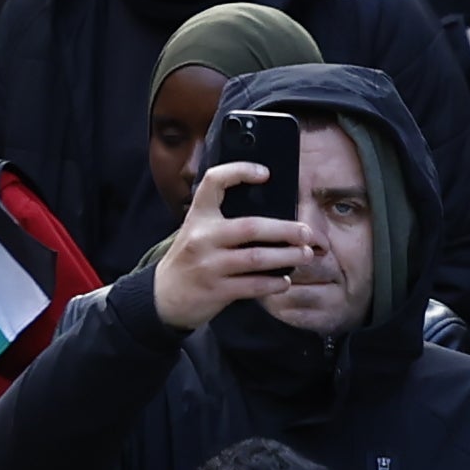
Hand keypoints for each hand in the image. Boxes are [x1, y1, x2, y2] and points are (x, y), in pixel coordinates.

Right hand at [151, 160, 309, 329]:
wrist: (162, 297)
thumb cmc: (188, 260)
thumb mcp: (196, 233)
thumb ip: (222, 223)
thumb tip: (270, 218)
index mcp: (198, 217)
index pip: (214, 182)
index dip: (239, 171)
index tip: (265, 173)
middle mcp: (202, 237)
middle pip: (251, 227)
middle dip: (284, 230)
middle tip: (306, 232)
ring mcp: (209, 265)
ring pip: (257, 258)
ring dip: (287, 256)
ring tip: (306, 255)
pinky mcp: (217, 290)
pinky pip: (253, 285)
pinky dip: (273, 283)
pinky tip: (285, 281)